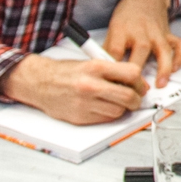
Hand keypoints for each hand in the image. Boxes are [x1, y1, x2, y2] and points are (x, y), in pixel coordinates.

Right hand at [1, 54, 146, 123]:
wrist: (40, 82)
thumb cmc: (66, 72)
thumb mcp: (91, 63)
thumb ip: (114, 71)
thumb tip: (137, 82)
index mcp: (96, 67)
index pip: (132, 74)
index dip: (140, 82)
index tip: (140, 86)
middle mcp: (91, 85)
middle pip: (128, 96)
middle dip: (136, 99)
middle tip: (135, 98)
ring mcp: (85, 103)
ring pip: (118, 111)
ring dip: (122, 108)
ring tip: (117, 102)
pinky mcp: (80, 117)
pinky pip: (105, 119)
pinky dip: (109, 114)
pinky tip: (104, 107)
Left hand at [105, 0, 180, 87]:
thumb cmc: (128, 15)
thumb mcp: (111, 28)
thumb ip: (108, 50)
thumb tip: (102, 71)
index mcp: (122, 30)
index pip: (115, 52)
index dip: (113, 69)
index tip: (112, 84)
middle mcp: (141, 32)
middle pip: (139, 52)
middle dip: (137, 73)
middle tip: (134, 89)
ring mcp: (157, 33)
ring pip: (163, 50)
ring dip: (163, 68)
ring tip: (160, 83)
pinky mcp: (168, 34)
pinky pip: (178, 46)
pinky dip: (178, 58)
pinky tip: (174, 68)